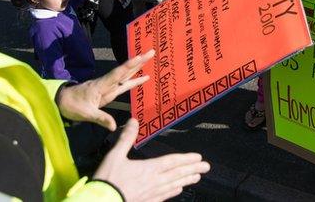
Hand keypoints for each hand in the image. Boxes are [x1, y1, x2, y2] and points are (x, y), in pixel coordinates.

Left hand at [57, 51, 153, 129]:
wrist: (62, 101)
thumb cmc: (72, 105)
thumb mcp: (85, 114)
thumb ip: (100, 118)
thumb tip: (113, 126)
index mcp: (101, 85)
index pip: (117, 74)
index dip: (129, 66)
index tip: (140, 57)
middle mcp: (107, 83)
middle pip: (125, 71)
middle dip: (138, 61)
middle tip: (151, 51)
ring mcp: (108, 86)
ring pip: (126, 75)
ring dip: (138, 67)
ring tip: (149, 59)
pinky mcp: (109, 91)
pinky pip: (124, 84)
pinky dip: (135, 80)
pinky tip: (144, 77)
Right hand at [93, 118, 209, 200]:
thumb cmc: (108, 180)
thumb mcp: (115, 155)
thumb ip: (126, 138)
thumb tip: (134, 121)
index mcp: (148, 169)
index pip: (172, 162)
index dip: (186, 159)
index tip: (199, 158)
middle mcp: (154, 182)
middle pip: (177, 174)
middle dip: (193, 170)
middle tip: (207, 168)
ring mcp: (151, 194)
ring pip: (173, 186)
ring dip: (186, 181)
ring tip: (196, 178)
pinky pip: (164, 197)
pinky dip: (173, 193)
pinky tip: (178, 191)